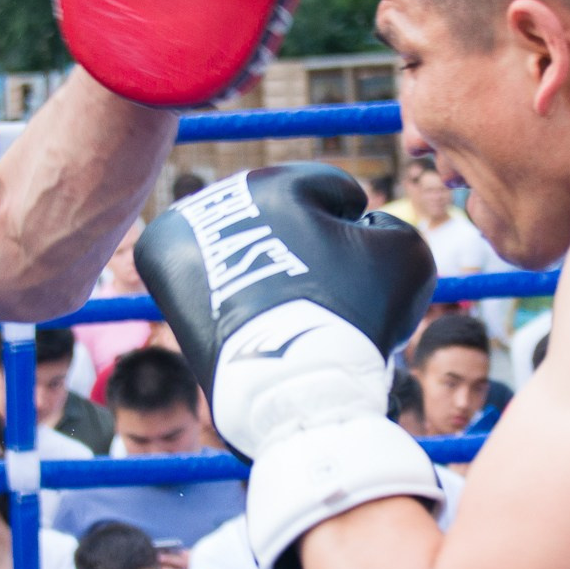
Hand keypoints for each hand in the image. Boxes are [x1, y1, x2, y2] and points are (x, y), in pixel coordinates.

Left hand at [137, 165, 446, 568]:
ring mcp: (187, 236)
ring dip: (262, 258)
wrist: (285, 386)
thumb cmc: (352, 318)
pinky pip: (206, 264)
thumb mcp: (406, 256)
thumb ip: (392, 225)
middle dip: (304, 240)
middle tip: (322, 287)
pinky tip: (249, 311)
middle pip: (280, 211)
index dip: (353, 226)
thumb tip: (363, 227)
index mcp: (279, 182)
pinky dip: (226, 281)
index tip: (355, 263)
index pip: (329, 189)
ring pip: (242, 237)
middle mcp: (223, 200)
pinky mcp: (163, 269)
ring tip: (285, 304)